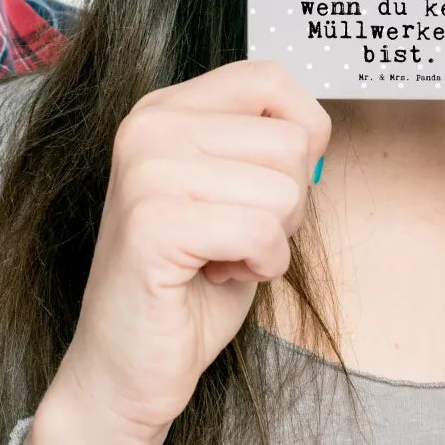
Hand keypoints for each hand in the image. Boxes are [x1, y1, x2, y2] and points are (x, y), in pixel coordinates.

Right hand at [23, 60, 328, 444]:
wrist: (127, 366)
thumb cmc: (188, 285)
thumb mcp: (234, 195)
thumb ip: (264, 149)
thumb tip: (317, 130)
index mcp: (165, 109)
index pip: (271, 79)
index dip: (302, 134)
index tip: (272, 184)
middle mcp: (148, 126)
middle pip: (289, 142)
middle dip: (286, 203)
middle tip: (234, 237)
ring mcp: (145, 170)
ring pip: (283, 188)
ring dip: (272, 240)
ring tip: (221, 257)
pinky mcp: (152, 223)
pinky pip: (261, 231)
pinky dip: (260, 266)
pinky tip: (215, 276)